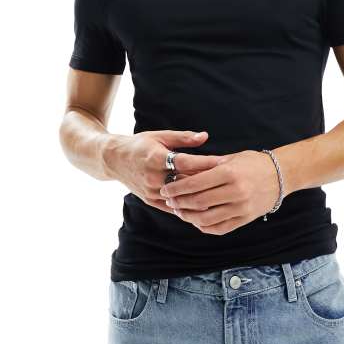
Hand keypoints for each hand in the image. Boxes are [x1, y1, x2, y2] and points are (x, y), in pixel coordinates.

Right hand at [103, 129, 222, 215]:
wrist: (114, 160)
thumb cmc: (140, 144)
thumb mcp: (160, 136)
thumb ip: (183, 138)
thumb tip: (205, 136)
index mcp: (156, 158)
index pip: (187, 162)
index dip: (206, 163)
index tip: (224, 162)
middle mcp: (153, 177)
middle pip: (186, 182)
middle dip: (207, 181)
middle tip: (229, 180)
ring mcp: (151, 191)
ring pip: (181, 197)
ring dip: (200, 196)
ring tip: (221, 195)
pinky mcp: (150, 200)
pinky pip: (172, 207)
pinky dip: (188, 207)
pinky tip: (204, 206)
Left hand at [159, 150, 280, 233]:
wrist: (281, 175)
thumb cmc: (253, 163)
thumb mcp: (230, 158)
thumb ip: (207, 166)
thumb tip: (181, 172)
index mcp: (229, 173)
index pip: (195, 183)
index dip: (177, 188)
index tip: (165, 189)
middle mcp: (235, 192)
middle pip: (198, 202)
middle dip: (178, 202)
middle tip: (168, 200)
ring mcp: (241, 208)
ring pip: (206, 219)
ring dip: (188, 216)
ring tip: (179, 210)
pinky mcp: (245, 219)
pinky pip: (219, 228)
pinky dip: (203, 226)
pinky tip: (195, 220)